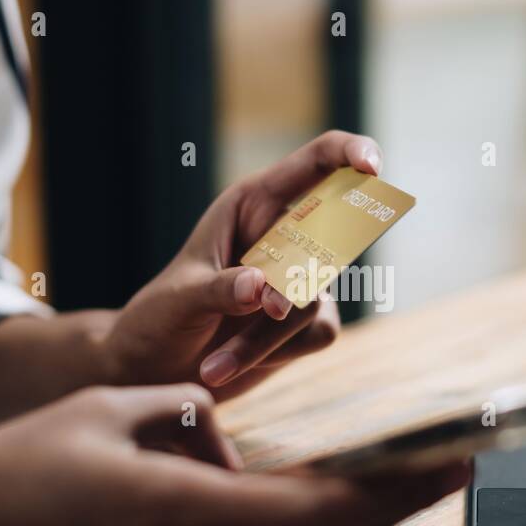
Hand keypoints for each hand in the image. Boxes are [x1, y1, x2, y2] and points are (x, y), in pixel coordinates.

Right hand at [0, 384, 465, 525]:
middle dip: (386, 507)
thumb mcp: (102, 410)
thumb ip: (183, 416)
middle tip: (441, 466)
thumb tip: (219, 432)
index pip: (320, 508)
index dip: (398, 488)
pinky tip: (276, 505)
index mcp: (177, 517)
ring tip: (378, 480)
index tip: (456, 460)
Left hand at [108, 130, 382, 398]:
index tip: (372, 168)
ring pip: (312, 300)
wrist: (154, 371)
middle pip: (333, 234)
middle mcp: (284, 236)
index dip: (349, 154)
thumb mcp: (179, 300)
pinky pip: (317, 333)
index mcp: (252, 204)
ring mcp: (301, 280)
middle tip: (265, 310)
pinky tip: (229, 365)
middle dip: (301, 276)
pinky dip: (273, 355)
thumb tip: (264, 288)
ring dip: (262, 338)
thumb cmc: (159, 319)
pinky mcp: (307, 324)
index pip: (314, 163)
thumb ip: (220, 290)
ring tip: (212, 364)